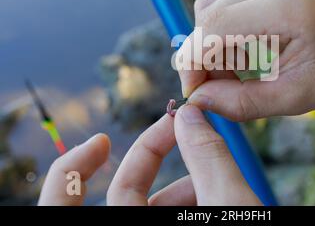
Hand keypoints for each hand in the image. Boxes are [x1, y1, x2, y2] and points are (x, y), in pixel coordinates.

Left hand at [38, 105, 260, 205]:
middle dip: (153, 160)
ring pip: (152, 211)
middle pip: (124, 198)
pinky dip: (190, 206)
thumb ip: (208, 157)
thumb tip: (188, 117)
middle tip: (186, 132)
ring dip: (184, 186)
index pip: (64, 208)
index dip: (71, 169)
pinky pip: (172, 223)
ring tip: (221, 180)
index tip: (100, 141)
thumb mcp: (231, 205)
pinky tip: (220, 200)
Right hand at [178, 0, 314, 120]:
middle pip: (209, 16)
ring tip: (236, 74)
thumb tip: (197, 100)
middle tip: (217, 90)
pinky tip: (242, 56)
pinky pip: (223, 6)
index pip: (217, 25)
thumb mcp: (294, 98)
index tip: (194, 93)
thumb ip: (242, 102)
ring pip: (211, 10)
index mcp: (288, 6)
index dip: (195, 60)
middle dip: (203, 57)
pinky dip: (222, 35)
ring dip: (212, 47)